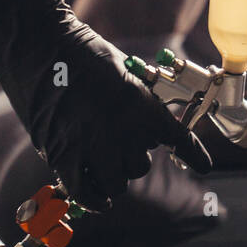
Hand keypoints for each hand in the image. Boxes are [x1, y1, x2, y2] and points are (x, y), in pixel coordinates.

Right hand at [0, 0, 211, 211]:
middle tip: (119, 143)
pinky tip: (98, 200)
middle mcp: (124, 133)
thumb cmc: (82, 52)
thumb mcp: (124, 71)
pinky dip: (93, 199)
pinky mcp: (64, 156)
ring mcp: (93, 148)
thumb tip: (145, 123)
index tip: (204, 165)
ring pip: (116, 183)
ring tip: (103, 162)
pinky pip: (85, 193)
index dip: (193, 154)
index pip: (178, 139)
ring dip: (113, 175)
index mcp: (144, 107)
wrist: (42, 47)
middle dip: (133, 158)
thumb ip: (138, 99)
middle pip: (140, 166)